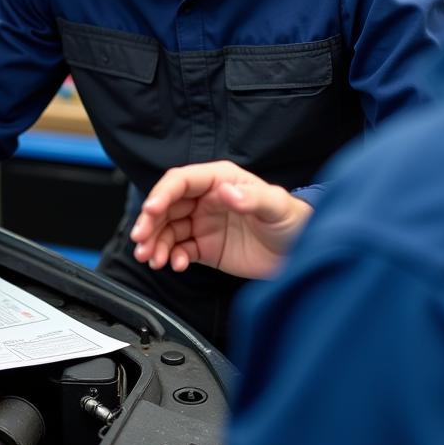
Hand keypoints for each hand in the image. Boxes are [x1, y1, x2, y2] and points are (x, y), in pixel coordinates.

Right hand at [129, 161, 312, 278]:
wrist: (302, 253)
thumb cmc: (293, 220)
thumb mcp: (276, 206)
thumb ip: (252, 198)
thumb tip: (226, 191)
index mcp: (219, 180)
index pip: (181, 181)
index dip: (162, 194)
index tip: (151, 211)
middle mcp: (207, 199)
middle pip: (167, 206)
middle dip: (150, 222)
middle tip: (141, 240)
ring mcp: (204, 223)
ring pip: (168, 230)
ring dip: (155, 243)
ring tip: (152, 258)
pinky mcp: (205, 247)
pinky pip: (180, 250)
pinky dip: (171, 258)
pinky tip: (175, 265)